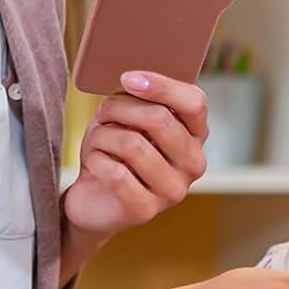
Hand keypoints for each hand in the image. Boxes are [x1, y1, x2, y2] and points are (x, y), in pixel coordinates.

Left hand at [62, 71, 208, 244]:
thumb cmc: (114, 152)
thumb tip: (133, 80)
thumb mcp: (127, 119)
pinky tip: (95, 164)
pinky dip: (96, 160)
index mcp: (195, 136)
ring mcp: (173, 190)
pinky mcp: (146, 209)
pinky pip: (116, 173)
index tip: (128, 78)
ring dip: (103, 136)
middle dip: (119, 108)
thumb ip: (139, 100)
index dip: (162, 86)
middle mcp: (193, 164)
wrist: (93, 199)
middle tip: (102, 113)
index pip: (195, 102)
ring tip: (96, 141)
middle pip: (159, 119)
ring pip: (133, 144)